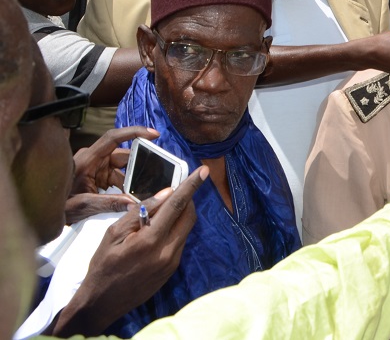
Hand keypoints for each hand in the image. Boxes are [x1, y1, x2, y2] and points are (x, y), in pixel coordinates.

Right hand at [52, 167, 206, 335]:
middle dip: (187, 200)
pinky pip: (180, 242)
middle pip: (189, 216)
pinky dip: (174, 231)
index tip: (204, 171)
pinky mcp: (172, 270)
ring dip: (180, 216)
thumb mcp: (113, 233)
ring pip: (186, 229)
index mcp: (151, 240)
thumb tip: (166, 193)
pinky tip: (157, 232)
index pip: (177, 205)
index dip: (191, 186)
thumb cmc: (102, 265)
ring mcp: (172, 262)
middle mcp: (168, 251)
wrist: (101, 303)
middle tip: (175, 191)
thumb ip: (142, 211)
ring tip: (161, 212)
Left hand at [66, 126, 158, 222]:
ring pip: (122, 169)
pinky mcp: (98, 178)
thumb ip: (109, 203)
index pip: (113, 138)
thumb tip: (133, 203)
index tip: (153, 134)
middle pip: (123, 156)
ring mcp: (95, 168)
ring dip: (133, 180)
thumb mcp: (83, 205)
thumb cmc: (57, 206)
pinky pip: (117, 178)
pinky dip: (126, 186)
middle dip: (139, 166)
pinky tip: (133, 196)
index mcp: (87, 159)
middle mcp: (93, 160)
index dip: (134, 132)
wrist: (41, 215)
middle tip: (155, 176)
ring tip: (144, 191)